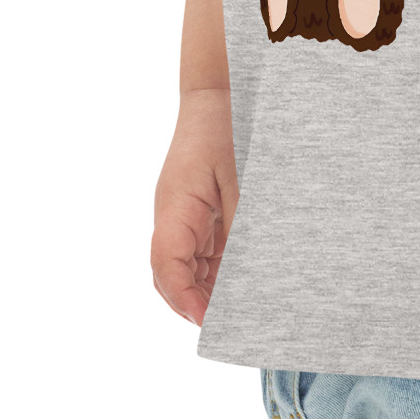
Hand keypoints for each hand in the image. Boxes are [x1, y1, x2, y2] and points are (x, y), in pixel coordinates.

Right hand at [151, 89, 239, 324]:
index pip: (166, 265)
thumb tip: (253, 272)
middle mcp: (172, 216)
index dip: (183, 298)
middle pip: (171, 275)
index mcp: (175, 207)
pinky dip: (219, 270)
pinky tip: (245, 281)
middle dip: (195, 304)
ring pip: (187, 267)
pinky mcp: (197, 211)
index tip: (206, 322)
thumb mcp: (243, 179)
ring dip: (208, 290)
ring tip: (242, 311)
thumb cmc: (230, 127)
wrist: (221, 92)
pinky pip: (202, 250)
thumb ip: (244, 225)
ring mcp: (183, 215)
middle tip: (231, 327)